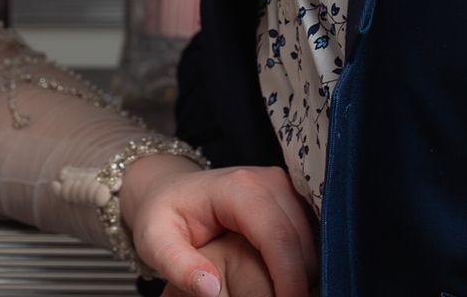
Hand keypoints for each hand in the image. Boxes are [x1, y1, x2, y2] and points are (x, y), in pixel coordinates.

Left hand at [119, 158, 316, 296]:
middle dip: (299, 280)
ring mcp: (284, 186)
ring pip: (312, 240)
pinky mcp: (291, 197)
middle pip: (301, 241)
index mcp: (239, 188)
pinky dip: (302, 262)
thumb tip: (211, 289)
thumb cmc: (162, 213)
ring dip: (303, 272)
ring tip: (281, 295)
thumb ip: (178, 265)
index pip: (278, 237)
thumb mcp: (154, 240)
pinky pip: (310, 235)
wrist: (168, 188)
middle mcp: (269, 181)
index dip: (288, 278)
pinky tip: (285, 281)